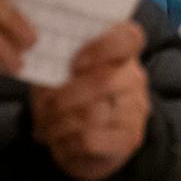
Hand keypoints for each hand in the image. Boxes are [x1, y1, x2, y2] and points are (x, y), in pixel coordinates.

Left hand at [31, 22, 149, 180]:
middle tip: (45, 107)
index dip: (102, 47)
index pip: (129, 38)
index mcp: (120, 53)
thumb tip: (45, 69)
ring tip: (44, 128)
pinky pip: (90, 138)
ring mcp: (135, 109)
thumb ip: (56, 65)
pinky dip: (66, 142)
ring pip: (92, 113)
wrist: (85, 142)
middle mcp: (134, 78)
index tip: (75, 63)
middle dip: (63, 97)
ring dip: (58, 123)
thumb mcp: (60, 75)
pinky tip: (60, 143)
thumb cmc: (70, 99)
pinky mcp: (129, 138)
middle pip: (102, 81)